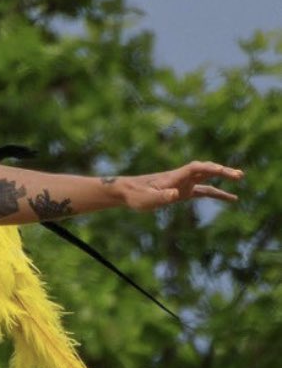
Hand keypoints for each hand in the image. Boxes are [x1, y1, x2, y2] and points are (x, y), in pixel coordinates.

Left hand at [120, 161, 242, 210]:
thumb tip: (175, 195)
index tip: (222, 170)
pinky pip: (204, 190)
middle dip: (222, 171)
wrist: (126, 192)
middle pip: (205, 170)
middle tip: (239, 175)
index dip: (209, 168)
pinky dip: (218, 193)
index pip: (195, 168)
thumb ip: (161, 197)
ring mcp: (183, 184)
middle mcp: (181, 177)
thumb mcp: (147, 199)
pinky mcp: (183, 192)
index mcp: (174, 177)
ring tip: (240, 178)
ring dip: (223, 177)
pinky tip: (231, 198)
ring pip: (207, 178)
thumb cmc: (135, 195)